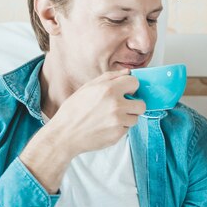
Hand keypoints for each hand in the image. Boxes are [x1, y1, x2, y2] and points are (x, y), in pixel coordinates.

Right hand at [20, 69, 145, 192]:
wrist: (64, 134)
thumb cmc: (74, 110)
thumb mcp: (88, 87)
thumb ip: (110, 77)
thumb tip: (128, 71)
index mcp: (109, 89)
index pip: (135, 83)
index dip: (130, 87)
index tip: (125, 91)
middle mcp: (116, 105)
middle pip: (141, 104)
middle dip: (133, 105)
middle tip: (122, 106)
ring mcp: (118, 121)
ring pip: (135, 118)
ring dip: (127, 118)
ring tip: (111, 117)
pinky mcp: (117, 135)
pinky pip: (127, 129)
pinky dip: (119, 128)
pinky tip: (106, 126)